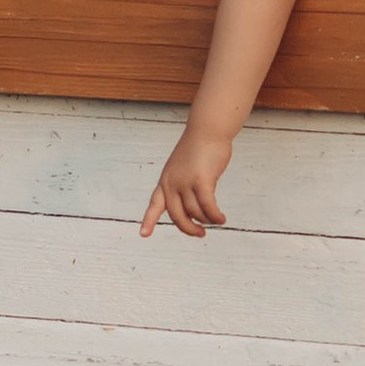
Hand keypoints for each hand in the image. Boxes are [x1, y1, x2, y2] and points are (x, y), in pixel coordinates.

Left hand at [140, 120, 236, 238]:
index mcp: (165, 180)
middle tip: (200, 234)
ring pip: (196, 212)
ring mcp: (185, 182)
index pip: (155, 204)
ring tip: (216, 219)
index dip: (149, 220)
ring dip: (207, 219)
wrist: (207, 130)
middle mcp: (172, 183)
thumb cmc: (199, 148)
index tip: (143, 235)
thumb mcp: (185, 169)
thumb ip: (185, 189)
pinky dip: (215, 216)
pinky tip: (221, 218)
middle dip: (189, 228)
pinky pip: (208, 207)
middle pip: (177, 216)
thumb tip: (196, 212)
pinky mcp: (201, 180)